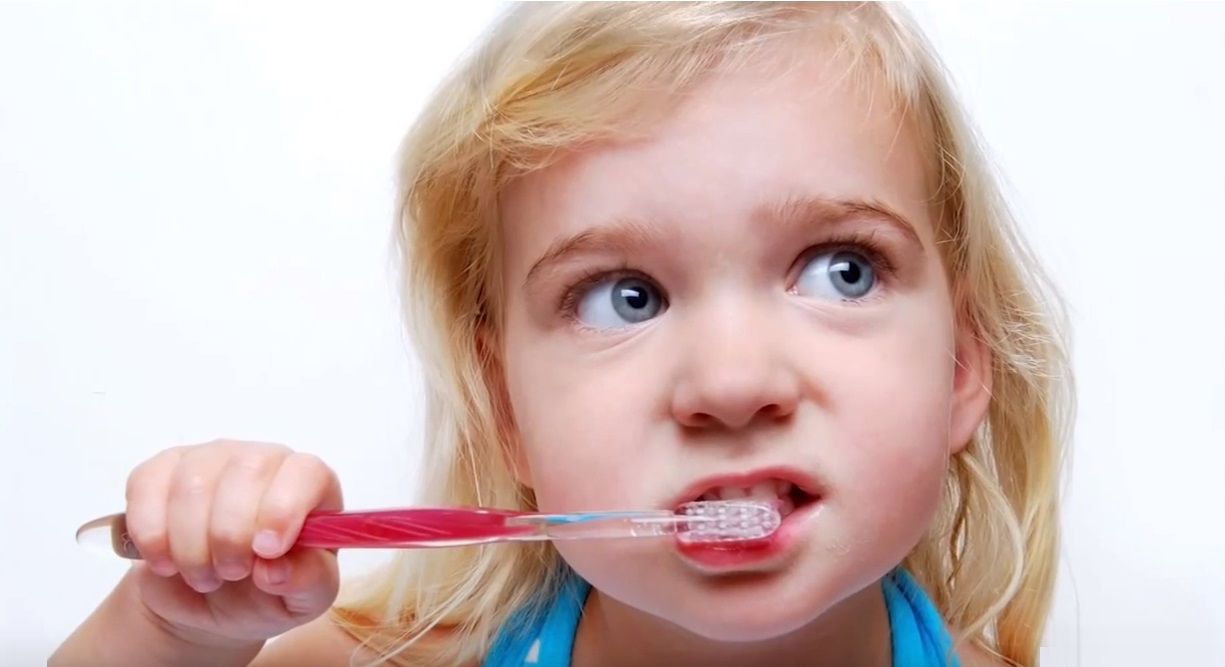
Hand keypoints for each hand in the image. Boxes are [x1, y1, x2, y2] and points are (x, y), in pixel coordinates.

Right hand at [121, 440, 342, 646]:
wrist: (207, 602)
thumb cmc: (267, 591)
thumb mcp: (303, 600)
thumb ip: (307, 582)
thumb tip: (277, 569)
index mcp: (310, 485)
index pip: (305, 472)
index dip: (283, 509)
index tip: (266, 551)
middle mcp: (264, 461)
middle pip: (246, 471)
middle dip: (231, 535)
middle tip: (231, 573)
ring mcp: (211, 459)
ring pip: (192, 483)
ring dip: (190, 544)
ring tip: (203, 575)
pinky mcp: (162, 470)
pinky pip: (147, 486)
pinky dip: (151, 534)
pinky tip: (165, 561)